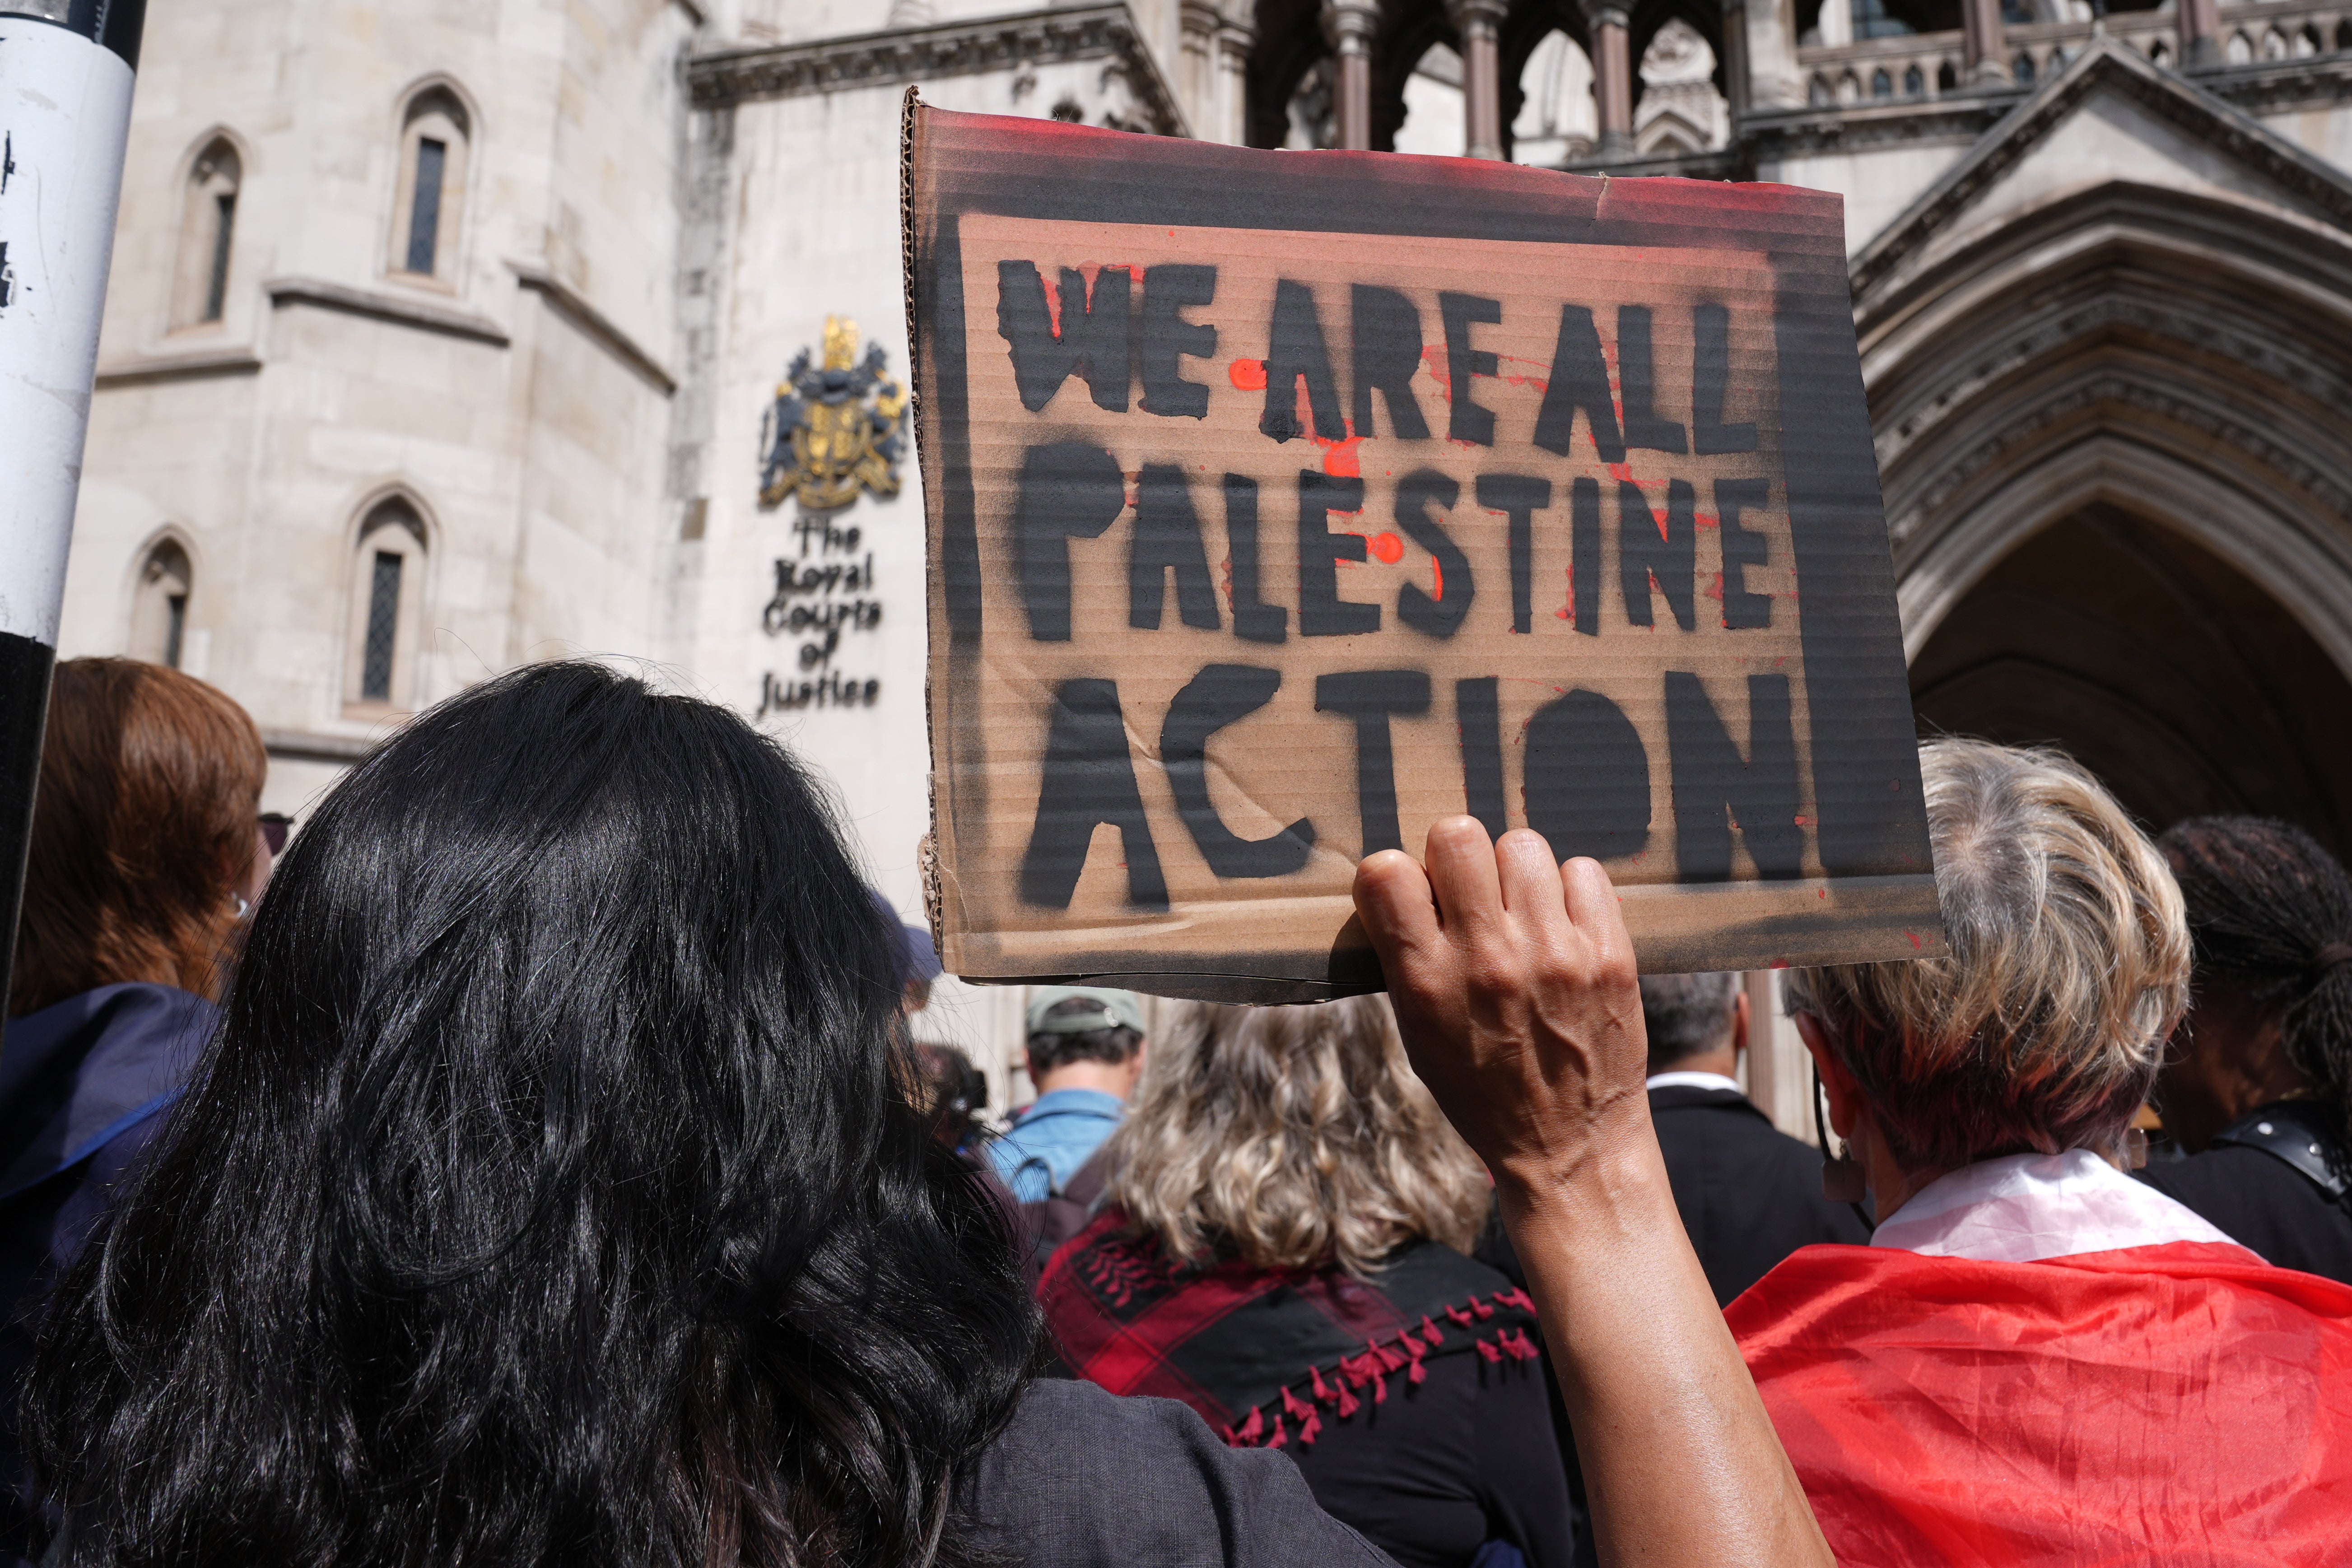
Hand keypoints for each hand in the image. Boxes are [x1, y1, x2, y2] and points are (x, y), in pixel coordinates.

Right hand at [1353, 818, 1651, 1191]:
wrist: (1572, 1147)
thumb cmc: (1483, 1092)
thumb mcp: (1419, 1036)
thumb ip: (1407, 958)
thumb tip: (1407, 883)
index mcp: (1428, 984)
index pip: (1385, 873)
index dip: (1393, 874)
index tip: (1411, 897)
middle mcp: (1489, 960)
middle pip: (1458, 836)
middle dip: (1455, 856)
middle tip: (1468, 894)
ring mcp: (1555, 953)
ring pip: (1522, 845)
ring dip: (1514, 871)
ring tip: (1520, 912)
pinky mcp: (1609, 954)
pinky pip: (1583, 871)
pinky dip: (1568, 891)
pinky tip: (1561, 927)